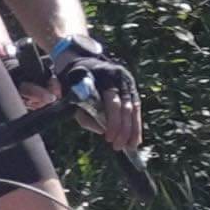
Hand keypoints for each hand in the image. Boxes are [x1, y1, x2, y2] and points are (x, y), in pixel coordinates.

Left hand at [51, 36, 142, 152]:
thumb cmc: (75, 82)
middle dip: (123, 129)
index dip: (112, 122)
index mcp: (103, 76)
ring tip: (131, 146)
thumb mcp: (73, 95)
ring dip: (133, 129)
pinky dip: (136, 123)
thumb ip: (85, 114)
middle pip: (125, 106)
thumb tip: (102, 131)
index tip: (108, 138)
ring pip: (134, 108)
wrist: (84, 62)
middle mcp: (119, 76)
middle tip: (118, 146)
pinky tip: (136, 138)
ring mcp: (127, 80)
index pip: (112, 102)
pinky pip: (136, 107)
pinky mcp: (132, 86)